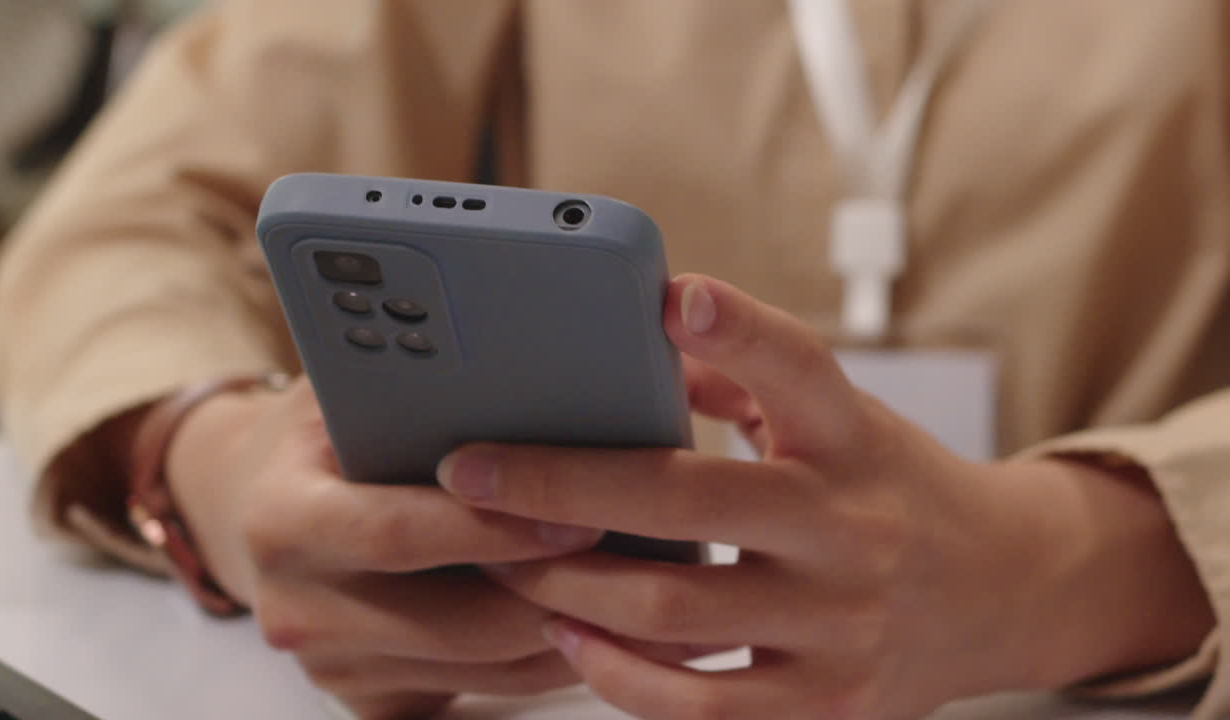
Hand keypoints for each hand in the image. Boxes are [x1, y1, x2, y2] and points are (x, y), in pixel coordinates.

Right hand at [164, 377, 605, 718]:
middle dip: (555, 592)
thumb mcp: (350, 390)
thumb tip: (533, 375)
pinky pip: (478, 695)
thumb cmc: (326, 434)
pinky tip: (602, 627)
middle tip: (639, 560)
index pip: (397, 534)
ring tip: (647, 596)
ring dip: (570, 636)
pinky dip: (546, 665)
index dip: (491, 530)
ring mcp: (334, 665)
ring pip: (482, 669)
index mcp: (285, 520)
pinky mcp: (370, 700)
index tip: (577, 515)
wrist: (260, 506)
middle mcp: (300, 606)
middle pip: (453, 622)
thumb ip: (422, 386)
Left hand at [436, 274, 1213, 719]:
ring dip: (568, 584)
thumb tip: (636, 341)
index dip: (739, 331)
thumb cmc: (894, 487)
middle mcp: (851, 529)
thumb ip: (742, 381)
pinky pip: (701, 707)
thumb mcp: (841, 419)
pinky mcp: (828, 705)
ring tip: (502, 557)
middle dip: (563, 486)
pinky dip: (620, 676)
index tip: (672, 297)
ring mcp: (841, 626)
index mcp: (853, 439)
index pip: (800, 369)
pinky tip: (568, 637)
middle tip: (471, 473)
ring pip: (675, 616)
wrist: (1003, 590)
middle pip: (692, 504)